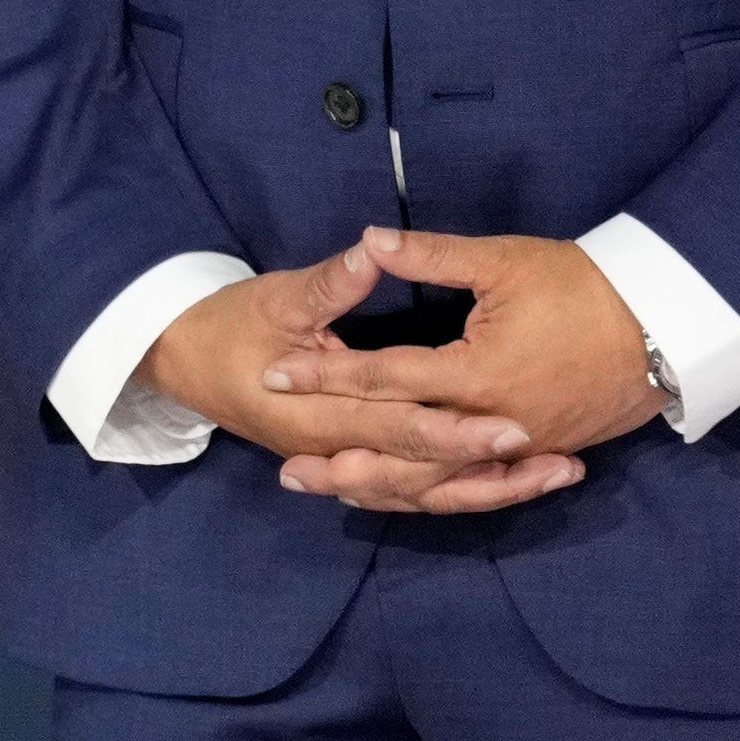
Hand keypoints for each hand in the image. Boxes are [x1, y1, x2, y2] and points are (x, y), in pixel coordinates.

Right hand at [143, 236, 579, 512]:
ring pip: (427, 492)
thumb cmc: (227, 324)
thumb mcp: (276, 297)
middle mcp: (335, 451)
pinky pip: (416, 492)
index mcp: (315, 415)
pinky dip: (466, 490)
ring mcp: (344, 463)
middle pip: (423, 471)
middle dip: (491, 466)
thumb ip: (332, 282)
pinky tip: (514, 483)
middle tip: (555, 457)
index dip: (456, 427)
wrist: (181, 360)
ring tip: (557, 474)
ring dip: (493, 487)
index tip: (514, 423)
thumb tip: (375, 247)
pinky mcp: (353, 463)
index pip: (397, 426)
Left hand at [263, 226, 666, 484]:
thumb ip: (430, 255)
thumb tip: (368, 238)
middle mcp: (494, 423)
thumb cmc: (583, 286)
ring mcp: (521, 445)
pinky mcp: (542, 451)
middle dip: (345, 458)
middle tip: (288, 469)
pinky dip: (440, 491)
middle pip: (405, 449)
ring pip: (441, 480)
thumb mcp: (503, 262)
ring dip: (386, 487)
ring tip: (335, 490)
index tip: (274, 372)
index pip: (383, 378)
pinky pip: (479, 483)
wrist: (667, 325)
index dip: (325, 374)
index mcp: (476, 375)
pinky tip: (409, 494)